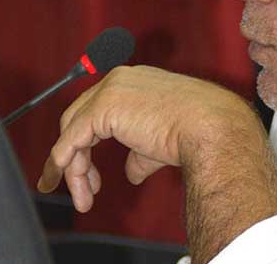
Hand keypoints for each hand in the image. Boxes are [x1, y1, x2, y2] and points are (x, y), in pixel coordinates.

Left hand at [37, 65, 256, 212]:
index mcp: (136, 81)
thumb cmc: (197, 131)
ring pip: (73, 131)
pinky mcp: (103, 107)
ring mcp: (110, 90)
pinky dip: (66, 163)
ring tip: (85, 198)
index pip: (98, 109)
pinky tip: (71, 182)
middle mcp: (120, 79)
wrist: (210, 128)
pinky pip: (72, 139)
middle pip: (80, 118)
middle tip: (84, 187)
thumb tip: (131, 172)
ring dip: (74, 168)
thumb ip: (140, 153)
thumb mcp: (161, 142)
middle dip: (77, 155)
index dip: (89, 141)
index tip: (91, 170)